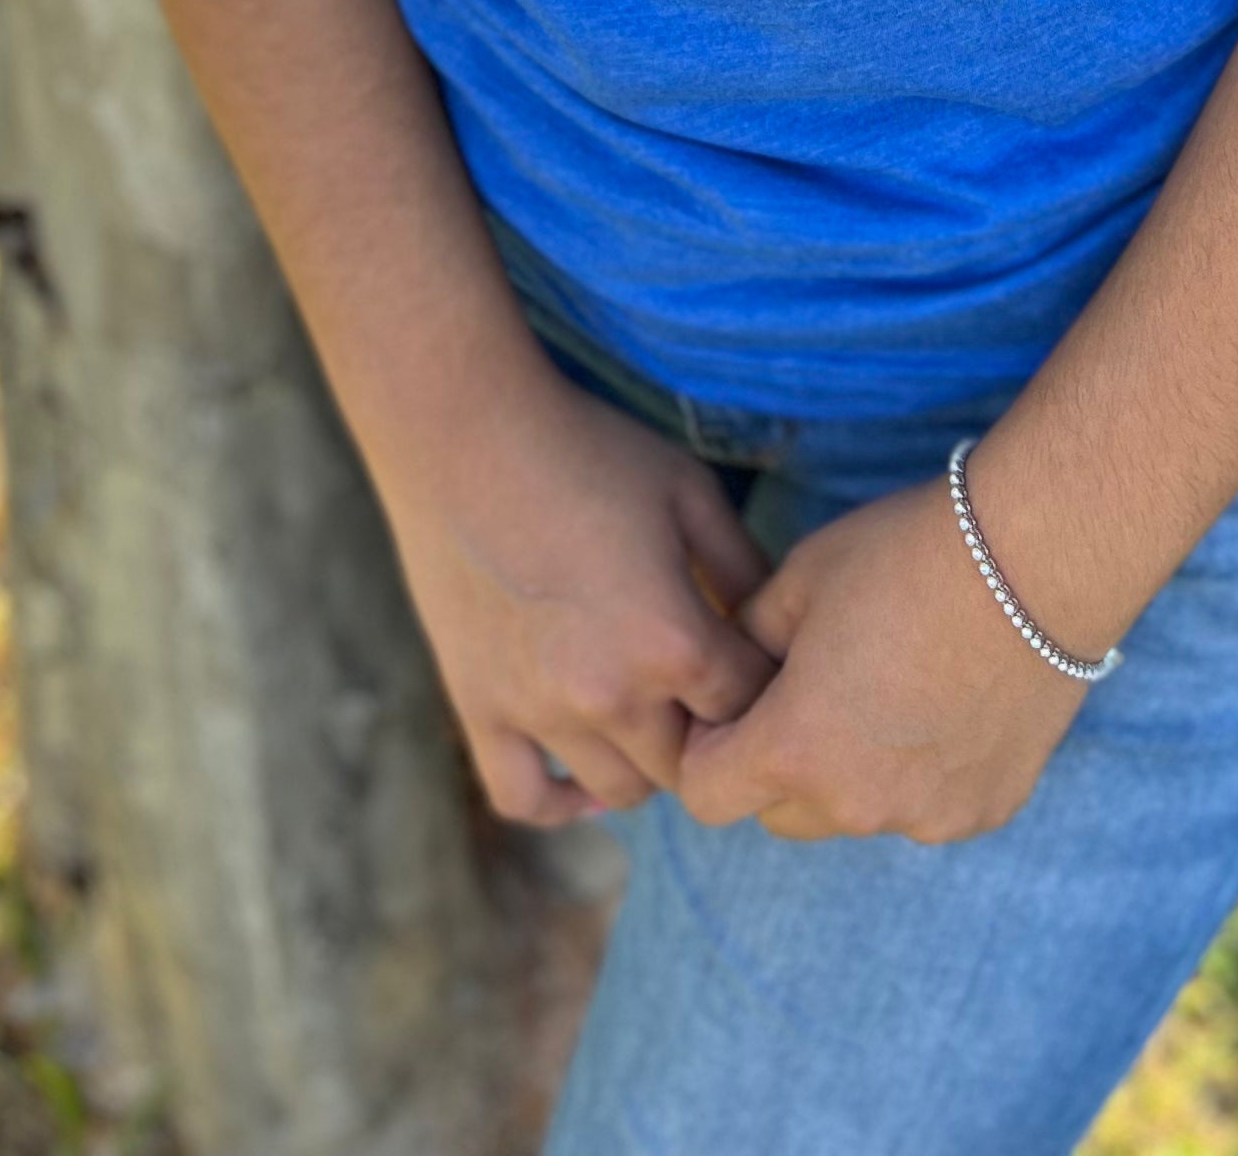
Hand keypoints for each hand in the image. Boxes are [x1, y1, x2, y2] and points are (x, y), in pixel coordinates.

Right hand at [383, 360, 776, 824]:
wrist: (464, 435)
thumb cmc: (586, 450)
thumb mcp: (689, 491)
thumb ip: (743, 568)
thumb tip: (772, 627)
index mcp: (672, 642)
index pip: (749, 709)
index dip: (763, 684)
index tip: (758, 661)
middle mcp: (609, 696)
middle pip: (691, 764)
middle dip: (710, 733)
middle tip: (704, 689)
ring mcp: (538, 713)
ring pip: (620, 790)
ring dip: (645, 759)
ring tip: (649, 711)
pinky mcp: (478, 710)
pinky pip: (524, 798)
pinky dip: (561, 801)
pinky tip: (581, 773)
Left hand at [675, 477, 1091, 844]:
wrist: (1038, 560)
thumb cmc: (907, 557)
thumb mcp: (798, 579)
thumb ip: (748, 639)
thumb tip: (735, 665)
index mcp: (795, 750)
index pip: (705, 794)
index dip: (706, 745)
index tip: (734, 699)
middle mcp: (857, 805)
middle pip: (780, 812)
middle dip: (776, 762)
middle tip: (810, 686)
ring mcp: (929, 817)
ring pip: (856, 811)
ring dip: (851, 770)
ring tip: (889, 685)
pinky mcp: (987, 809)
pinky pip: (926, 805)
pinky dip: (920, 771)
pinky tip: (947, 700)